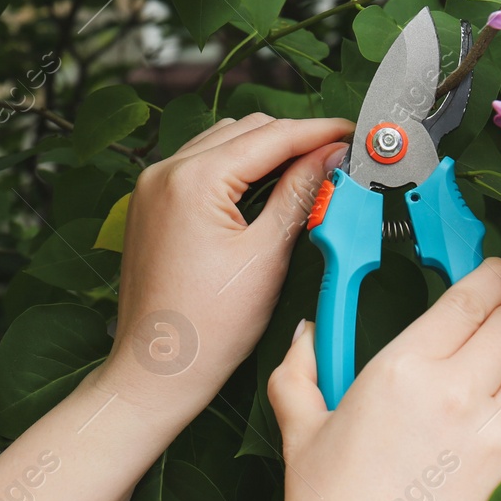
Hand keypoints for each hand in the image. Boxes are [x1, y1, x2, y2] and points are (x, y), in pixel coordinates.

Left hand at [108, 113, 351, 416]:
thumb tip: (329, 158)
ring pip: (222, 142)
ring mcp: (152, 186)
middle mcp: (165, 172)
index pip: (270, 137)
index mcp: (193, 180)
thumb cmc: (208, 328)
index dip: (318, 132)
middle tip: (335, 157)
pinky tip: (263, 188)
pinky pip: (199, 165)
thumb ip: (300, 194)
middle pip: (245, 131)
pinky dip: (235, 168)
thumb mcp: (267, 255)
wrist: (158, 370)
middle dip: (293, 139)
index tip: (350, 134)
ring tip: (305, 173)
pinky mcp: (150, 204)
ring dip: (263, 151)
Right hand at [268, 258, 500, 500]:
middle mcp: (459, 393)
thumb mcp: (301, 436)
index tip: (495, 274)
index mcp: (403, 370)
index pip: (472, 295)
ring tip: (488, 395)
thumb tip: (309, 333)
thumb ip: (299, 372)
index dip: (492, 275)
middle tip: (484, 339)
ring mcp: (500, 436)